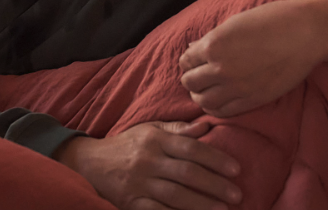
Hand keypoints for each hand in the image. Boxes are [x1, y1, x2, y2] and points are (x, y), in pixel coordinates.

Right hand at [55, 121, 241, 209]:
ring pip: (176, 195)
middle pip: (187, 173)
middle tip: (237, 194)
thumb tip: (207, 126)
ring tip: (223, 209)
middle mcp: (149, 160)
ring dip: (202, 204)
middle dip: (215, 184)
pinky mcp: (133, 202)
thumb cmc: (127, 145)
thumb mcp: (150, 129)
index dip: (215, 158)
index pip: (191, 148)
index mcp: (156, 139)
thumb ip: (178, 129)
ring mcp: (140, 183)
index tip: (236, 169)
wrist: (90, 162)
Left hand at [179, 0, 327, 117]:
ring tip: (207, 89)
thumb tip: (192, 48)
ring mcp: (237, 86)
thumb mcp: (234, 23)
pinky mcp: (253, 99)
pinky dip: (216, 107)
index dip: (188, 60)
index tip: (195, 60)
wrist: (305, 32)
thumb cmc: (271, 19)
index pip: (185, 61)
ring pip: (203, 100)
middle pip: (189, 82)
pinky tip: (220, 99)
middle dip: (191, 78)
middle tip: (199, 75)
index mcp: (213, 44)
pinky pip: (223, 112)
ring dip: (200, 94)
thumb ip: (211, 39)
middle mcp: (221, 67)